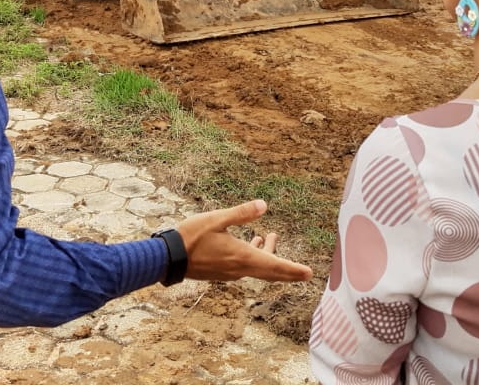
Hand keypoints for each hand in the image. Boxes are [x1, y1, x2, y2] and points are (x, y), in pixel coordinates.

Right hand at [176, 199, 312, 283]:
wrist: (168, 258)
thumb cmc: (192, 237)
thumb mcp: (217, 219)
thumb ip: (241, 213)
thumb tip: (264, 205)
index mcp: (242, 257)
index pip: (275, 266)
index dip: (293, 270)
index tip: (309, 273)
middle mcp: (239, 269)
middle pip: (270, 272)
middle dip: (287, 270)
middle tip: (304, 271)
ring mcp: (229, 273)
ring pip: (256, 268)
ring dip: (267, 256)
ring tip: (268, 237)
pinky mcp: (221, 272)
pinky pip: (245, 267)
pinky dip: (253, 257)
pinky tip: (249, 242)